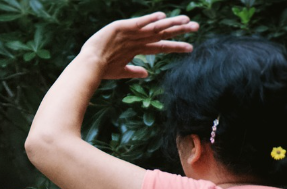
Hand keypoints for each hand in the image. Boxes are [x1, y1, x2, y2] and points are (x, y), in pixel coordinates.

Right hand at [81, 12, 198, 79]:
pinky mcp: (121, 28)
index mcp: (138, 48)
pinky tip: (162, 16)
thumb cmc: (103, 69)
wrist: (90, 65)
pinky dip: (149, 20)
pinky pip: (139, 23)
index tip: (190, 48)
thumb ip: (134, 71)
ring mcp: (131, 32)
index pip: (161, 46)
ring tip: (186, 20)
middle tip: (196, 27)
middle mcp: (137, 38)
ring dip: (170, 23)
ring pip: (154, 27)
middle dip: (179, 30)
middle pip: (162, 33)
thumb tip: (147, 74)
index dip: (176, 46)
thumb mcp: (121, 71)